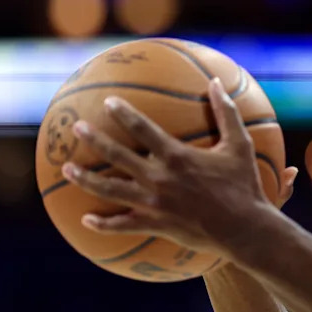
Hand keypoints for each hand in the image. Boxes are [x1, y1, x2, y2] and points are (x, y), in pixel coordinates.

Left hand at [61, 77, 297, 258]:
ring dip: (86, 179)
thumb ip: (227, 112)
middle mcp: (159, 178)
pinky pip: (122, 225)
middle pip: (117, 157)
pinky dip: (103, 224)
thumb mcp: (239, 145)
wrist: (244, 229)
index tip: (108, 102)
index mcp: (176, 156)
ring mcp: (153, 204)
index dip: (123, 113)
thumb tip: (218, 82)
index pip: (142, 129)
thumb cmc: (244, 185)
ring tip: (67, 169)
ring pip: (111, 190)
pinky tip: (86, 220)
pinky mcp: (155, 225)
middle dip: (94, 140)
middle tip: (77, 128)